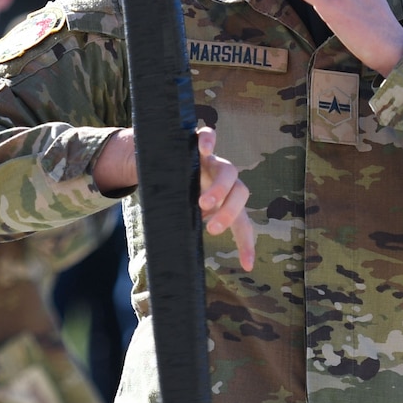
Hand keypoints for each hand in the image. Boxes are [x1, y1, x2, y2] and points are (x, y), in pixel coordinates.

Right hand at [92, 127, 256, 271]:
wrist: (154, 159)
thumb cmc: (170, 193)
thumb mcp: (179, 214)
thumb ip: (183, 227)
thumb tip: (170, 261)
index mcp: (224, 201)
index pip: (242, 223)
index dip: (246, 244)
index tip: (248, 266)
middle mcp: (223, 180)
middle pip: (241, 194)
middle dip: (229, 213)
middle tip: (212, 231)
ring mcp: (212, 160)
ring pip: (229, 171)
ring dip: (220, 189)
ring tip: (202, 204)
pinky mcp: (196, 142)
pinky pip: (208, 135)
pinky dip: (209, 140)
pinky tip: (203, 149)